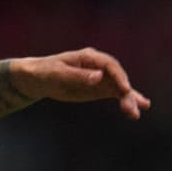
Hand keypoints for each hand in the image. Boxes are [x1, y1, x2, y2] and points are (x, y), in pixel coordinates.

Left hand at [11, 47, 150, 119]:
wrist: (35, 79)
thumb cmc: (44, 72)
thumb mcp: (57, 74)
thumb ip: (77, 75)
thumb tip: (98, 76)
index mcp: (89, 57)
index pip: (109, 65)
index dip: (118, 76)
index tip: (124, 89)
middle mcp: (99, 66)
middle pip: (117, 78)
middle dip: (125, 92)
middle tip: (131, 107)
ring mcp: (100, 78)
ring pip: (119, 88)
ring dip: (128, 99)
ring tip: (136, 113)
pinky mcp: (98, 89)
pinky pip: (115, 94)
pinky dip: (124, 101)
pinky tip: (135, 110)